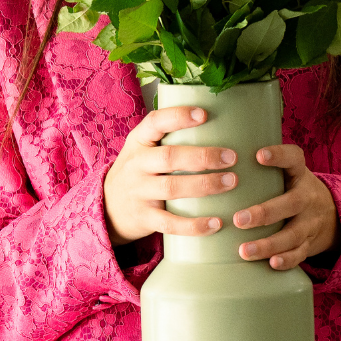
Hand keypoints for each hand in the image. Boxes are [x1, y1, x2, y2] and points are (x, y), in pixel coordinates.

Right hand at [102, 107, 239, 244]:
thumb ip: (169, 137)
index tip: (204, 115)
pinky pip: (170, 223)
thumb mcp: (144, 148)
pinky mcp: (144, 218)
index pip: (155, 122)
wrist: (108, 207)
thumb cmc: (139, 172)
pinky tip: (216, 223)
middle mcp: (136, 164)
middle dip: (203, 156)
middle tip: (231, 157)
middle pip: (169, 157)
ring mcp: (138, 192)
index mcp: (138, 141)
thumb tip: (220, 122)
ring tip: (231, 182)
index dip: (179, 117)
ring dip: (204, 185)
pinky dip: (194, 225)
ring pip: (172, 188)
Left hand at [233, 144, 338, 271]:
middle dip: (265, 213)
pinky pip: (300, 254)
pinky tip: (272, 263)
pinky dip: (287, 260)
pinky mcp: (309, 243)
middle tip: (238, 219)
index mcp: (299, 174)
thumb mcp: (285, 174)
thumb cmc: (290, 190)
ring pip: (292, 234)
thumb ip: (259, 170)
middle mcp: (307, 197)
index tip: (258, 155)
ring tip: (244, 251)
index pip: (294, 159)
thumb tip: (212, 162)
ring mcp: (310, 222)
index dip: (279, 156)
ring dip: (269, 244)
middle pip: (291, 204)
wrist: (329, 214)